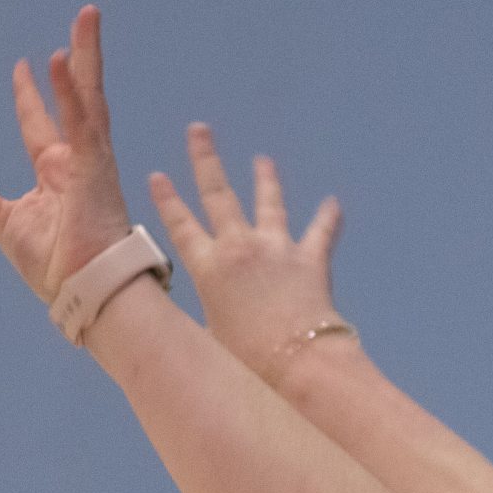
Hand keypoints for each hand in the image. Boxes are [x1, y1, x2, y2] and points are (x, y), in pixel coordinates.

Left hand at [0, 6, 137, 305]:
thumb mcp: (1, 222)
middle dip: (79, 57)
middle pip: (77, 96)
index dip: (33, 93)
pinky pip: (83, 122)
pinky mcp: (95, 170)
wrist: (85, 292)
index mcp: (57, 174)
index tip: (24, 66)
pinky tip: (60, 60)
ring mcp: (91, 162)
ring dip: (86, 56)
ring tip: (86, 19)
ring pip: (88, 97)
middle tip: (84, 19)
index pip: (40, 122)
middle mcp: (78, 160)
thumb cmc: (57, 268)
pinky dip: (70, 92)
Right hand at [147, 124, 344, 384]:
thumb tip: (200, 322)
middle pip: (218, 194)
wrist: (297, 362)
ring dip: (265, 180)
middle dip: (206, 159)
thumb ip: (207, 315)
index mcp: (207, 267)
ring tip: (263, 161)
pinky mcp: (310, 259)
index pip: (180, 224)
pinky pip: (321, 231)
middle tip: (199, 130)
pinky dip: (328, 217)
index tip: (157, 175)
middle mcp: (238, 248)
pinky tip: (334, 202)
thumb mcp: (211, 338)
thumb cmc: (249, 361)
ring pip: (268, 203)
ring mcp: (276, 249)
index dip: (167, 199)